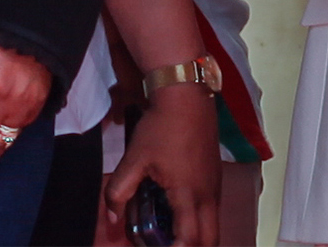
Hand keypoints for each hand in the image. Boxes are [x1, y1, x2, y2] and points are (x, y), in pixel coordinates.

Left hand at [95, 85, 221, 245]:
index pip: (190, 240)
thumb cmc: (161, 127)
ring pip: (213, 224)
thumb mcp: (134, 159)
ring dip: (196, 234)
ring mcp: (215, 186)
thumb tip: (111, 217)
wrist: (186, 95)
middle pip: (210, 240)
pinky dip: (198, 219)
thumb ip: (119, 191)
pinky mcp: (215, 176)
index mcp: (188, 195)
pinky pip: (212, 208)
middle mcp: (208, 196)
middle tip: (170, 246)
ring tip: (170, 233)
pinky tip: (176, 209)